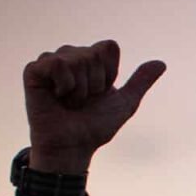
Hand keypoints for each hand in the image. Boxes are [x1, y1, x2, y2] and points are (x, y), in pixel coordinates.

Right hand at [23, 40, 165, 172]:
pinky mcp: (33, 71)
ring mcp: (50, 62)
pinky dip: (64, 84)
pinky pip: (56, 63)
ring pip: (76, 58)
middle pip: (94, 54)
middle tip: (82, 101)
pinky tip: (56, 97)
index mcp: (90, 60)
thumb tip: (162, 63)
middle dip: (95, 83)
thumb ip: (140, 82)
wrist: (74, 147)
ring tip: (69, 101)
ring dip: (80, 88)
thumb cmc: (95, 127)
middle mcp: (70, 57)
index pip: (108, 47)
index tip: (101, 92)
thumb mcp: (125, 104)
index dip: (109, 73)